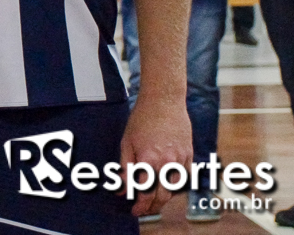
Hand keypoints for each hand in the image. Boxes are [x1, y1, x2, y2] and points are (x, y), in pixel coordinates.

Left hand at [118, 95, 191, 216]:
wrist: (164, 101)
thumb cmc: (142, 119)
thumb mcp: (126, 142)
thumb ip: (125, 168)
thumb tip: (122, 188)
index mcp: (149, 160)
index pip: (145, 192)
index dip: (140, 205)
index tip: (134, 210)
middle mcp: (167, 163)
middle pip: (162, 196)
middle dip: (152, 207)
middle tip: (142, 210)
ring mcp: (181, 160)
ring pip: (174, 189)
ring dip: (163, 198)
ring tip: (152, 199)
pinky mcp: (189, 155)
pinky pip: (184, 178)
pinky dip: (175, 185)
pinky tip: (165, 184)